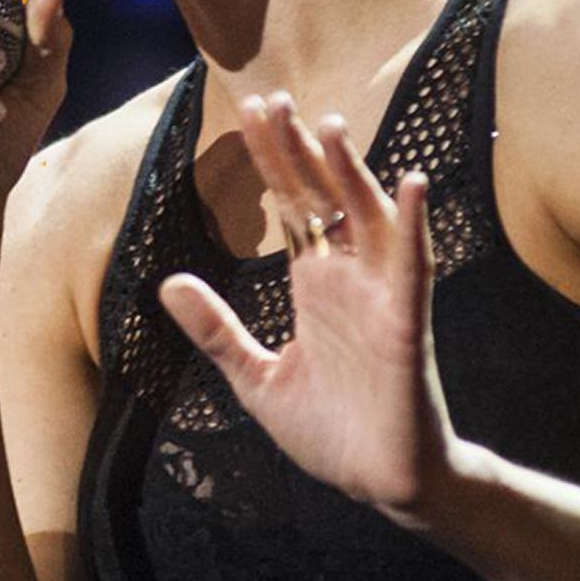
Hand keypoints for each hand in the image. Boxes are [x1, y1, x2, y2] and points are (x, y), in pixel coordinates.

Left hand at [154, 93, 469, 522]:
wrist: (378, 483)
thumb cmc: (328, 429)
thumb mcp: (253, 377)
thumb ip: (216, 329)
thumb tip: (167, 281)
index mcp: (314, 286)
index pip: (291, 207)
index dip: (274, 162)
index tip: (251, 112)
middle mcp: (348, 280)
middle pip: (323, 199)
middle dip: (299, 151)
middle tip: (273, 98)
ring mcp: (380, 297)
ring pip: (368, 219)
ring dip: (352, 172)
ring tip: (330, 125)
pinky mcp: (405, 324)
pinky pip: (412, 266)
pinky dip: (411, 224)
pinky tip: (408, 182)